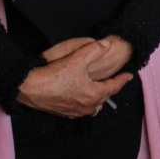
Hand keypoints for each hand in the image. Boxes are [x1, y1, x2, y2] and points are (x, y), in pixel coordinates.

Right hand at [17, 39, 131, 117]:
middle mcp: (86, 106)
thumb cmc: (54, 74)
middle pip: (104, 97)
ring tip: (101, 90)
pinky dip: (86, 103)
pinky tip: (83, 98)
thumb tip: (107, 45)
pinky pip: (82, 110)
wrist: (30, 88)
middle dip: (111, 88)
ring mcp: (75, 112)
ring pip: (93, 106)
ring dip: (99, 98)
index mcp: (93, 94)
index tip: (129, 75)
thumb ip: (94, 50)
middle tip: (116, 80)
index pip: (114, 86)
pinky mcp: (64, 113)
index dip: (123, 79)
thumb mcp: (77, 58)